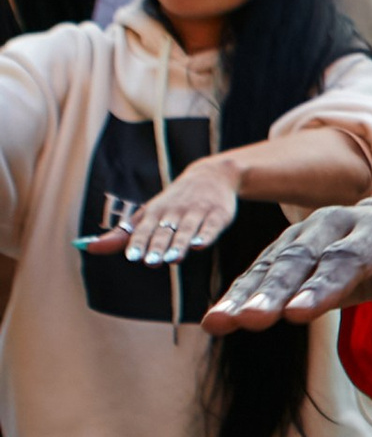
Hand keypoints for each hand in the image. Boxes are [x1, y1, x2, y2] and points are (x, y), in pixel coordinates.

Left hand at [84, 161, 239, 267]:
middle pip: (164, 231)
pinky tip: (199, 244)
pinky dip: (205, 235)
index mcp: (155, 212)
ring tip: (173, 258)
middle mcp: (174, 211)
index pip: (144, 229)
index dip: (138, 242)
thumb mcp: (147, 215)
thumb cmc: (174, 202)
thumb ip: (121, 235)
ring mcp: (197, 212)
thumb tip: (88, 248)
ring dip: (179, 243)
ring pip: (186, 230)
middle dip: (157, 246)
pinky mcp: (218, 215)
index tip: (131, 256)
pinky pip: (211, 226)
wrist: (211, 175)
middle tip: (150, 262)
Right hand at [205, 184, 371, 358]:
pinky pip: (263, 268)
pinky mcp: (292, 245)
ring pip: (274, 262)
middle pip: (302, 258)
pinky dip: (240, 292)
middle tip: (249, 320)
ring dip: (246, 293)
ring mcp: (311, 232)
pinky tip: (218, 318)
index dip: (322, 287)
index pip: (348, 261)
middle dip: (274, 291)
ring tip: (219, 323)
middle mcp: (340, 224)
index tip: (296, 315)